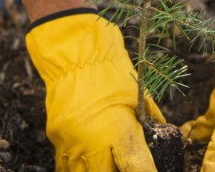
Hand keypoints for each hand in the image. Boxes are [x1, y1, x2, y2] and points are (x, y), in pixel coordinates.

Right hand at [25, 9, 164, 170]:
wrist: (75, 53)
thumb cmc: (112, 73)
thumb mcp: (140, 97)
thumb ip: (150, 122)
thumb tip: (161, 134)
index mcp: (117, 131)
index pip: (135, 168)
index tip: (149, 171)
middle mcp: (90, 143)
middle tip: (125, 165)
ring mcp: (69, 143)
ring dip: (96, 170)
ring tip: (107, 163)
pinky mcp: (53, 137)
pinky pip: (64, 164)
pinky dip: (78, 166)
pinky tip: (89, 160)